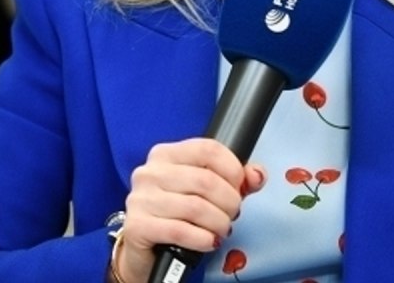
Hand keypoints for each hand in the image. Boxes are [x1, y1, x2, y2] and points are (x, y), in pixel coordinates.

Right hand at [115, 138, 266, 281]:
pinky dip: (202, 238)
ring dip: (218, 222)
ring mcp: (141, 198)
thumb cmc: (176, 213)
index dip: (233, 169)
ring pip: (196, 208)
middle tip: (232, 214)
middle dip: (229, 202)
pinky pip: (180, 230)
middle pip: (205, 180)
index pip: (208, 149)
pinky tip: (208, 241)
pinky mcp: (137, 225)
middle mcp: (150, 172)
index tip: (240, 186)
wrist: (145, 245)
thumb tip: (256, 175)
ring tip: (221, 229)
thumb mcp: (206, 191)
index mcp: (167, 154)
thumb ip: (234, 180)